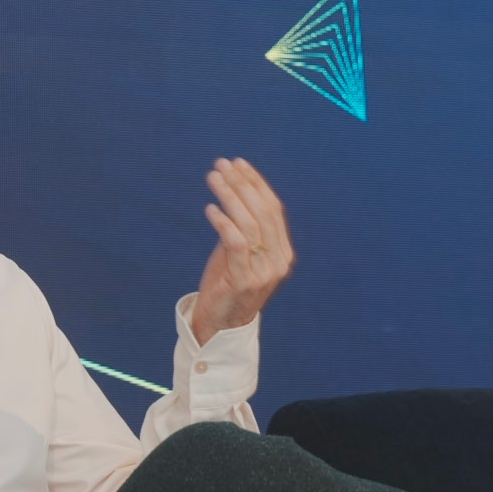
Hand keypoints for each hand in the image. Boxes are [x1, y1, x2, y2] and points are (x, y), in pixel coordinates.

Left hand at [192, 158, 293, 344]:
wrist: (218, 327)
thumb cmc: (225, 286)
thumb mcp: (236, 253)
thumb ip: (240, 228)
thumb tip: (231, 192)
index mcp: (281, 252)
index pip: (273, 209)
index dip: (256, 183)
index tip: (238, 164)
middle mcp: (278, 261)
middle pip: (262, 212)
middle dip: (241, 184)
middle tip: (221, 165)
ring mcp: (263, 273)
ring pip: (249, 225)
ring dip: (229, 197)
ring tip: (213, 179)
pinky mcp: (243, 282)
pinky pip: (236, 245)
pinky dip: (223, 223)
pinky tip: (210, 209)